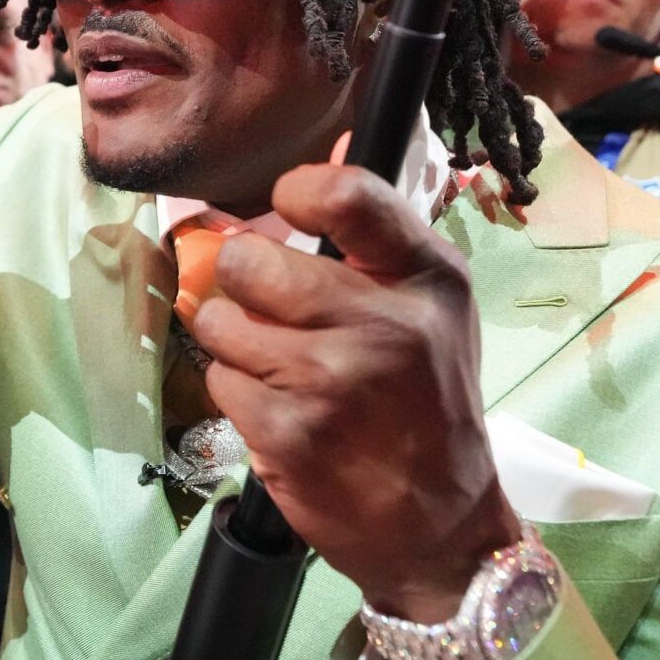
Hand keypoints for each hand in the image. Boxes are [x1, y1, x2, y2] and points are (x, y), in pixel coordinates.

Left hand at [189, 164, 519, 626]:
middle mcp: (384, 324)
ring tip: (279, 368)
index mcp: (426, 278)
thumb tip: (340, 135)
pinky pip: (218, 381)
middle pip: (249, 261)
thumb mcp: (433, 306)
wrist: (441, 524)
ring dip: (233, 343)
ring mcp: (332, 382)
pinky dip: (236, 395)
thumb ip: (378, 230)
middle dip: (242, 282)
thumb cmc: (428, 402)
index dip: (294, 192)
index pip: (347, 193)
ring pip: (219, 322)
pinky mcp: (288, 434)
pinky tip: (280, 412)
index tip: (284, 209)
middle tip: (269, 309)